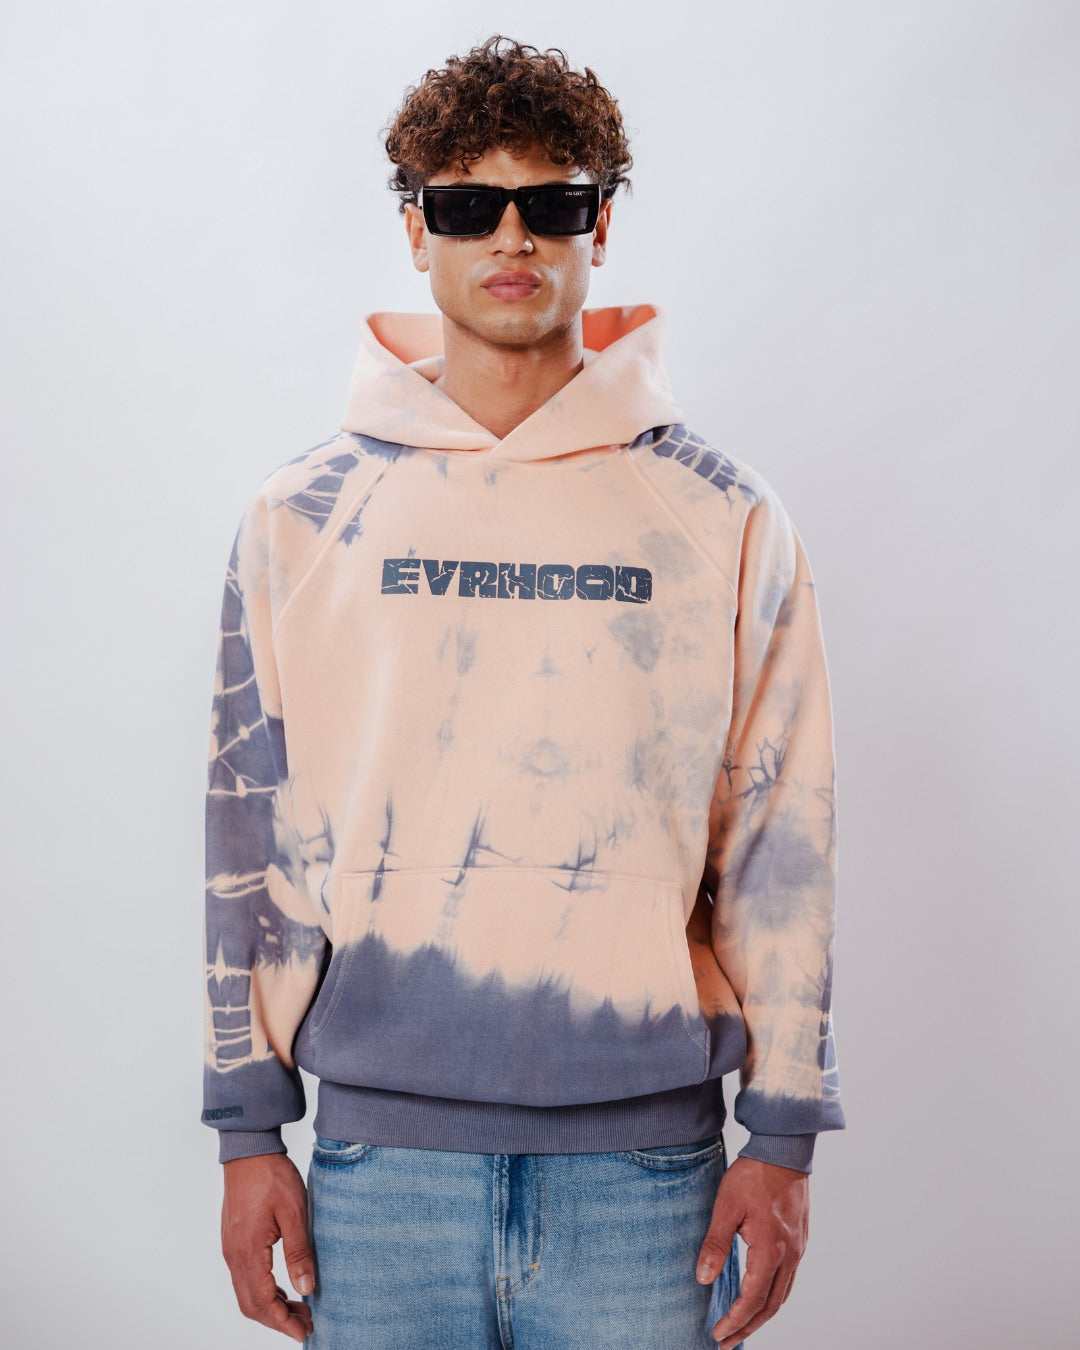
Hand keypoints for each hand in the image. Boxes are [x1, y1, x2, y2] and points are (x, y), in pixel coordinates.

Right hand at [221, 1152, 315, 1342]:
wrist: (249, 1151)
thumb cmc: (272, 1176)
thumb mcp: (294, 1212)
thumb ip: (299, 1252)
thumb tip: (306, 1289)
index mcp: (248, 1251)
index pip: (263, 1301)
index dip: (283, 1322)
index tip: (303, 1332)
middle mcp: (234, 1255)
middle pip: (251, 1304)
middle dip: (277, 1320)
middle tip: (306, 1324)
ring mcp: (231, 1248)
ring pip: (247, 1293)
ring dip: (271, 1307)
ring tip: (300, 1309)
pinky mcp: (234, 1240)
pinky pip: (245, 1277)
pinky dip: (264, 1290)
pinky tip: (283, 1287)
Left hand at [695, 1155, 808, 1346]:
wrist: (784, 1149)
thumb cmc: (754, 1174)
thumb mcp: (726, 1206)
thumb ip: (715, 1244)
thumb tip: (703, 1278)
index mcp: (770, 1250)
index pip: (752, 1299)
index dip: (735, 1321)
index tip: (718, 1334)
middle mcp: (789, 1255)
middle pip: (770, 1306)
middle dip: (748, 1327)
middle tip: (727, 1343)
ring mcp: (798, 1249)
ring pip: (783, 1295)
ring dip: (762, 1315)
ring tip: (742, 1328)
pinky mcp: (800, 1240)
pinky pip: (789, 1279)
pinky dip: (774, 1296)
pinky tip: (761, 1296)